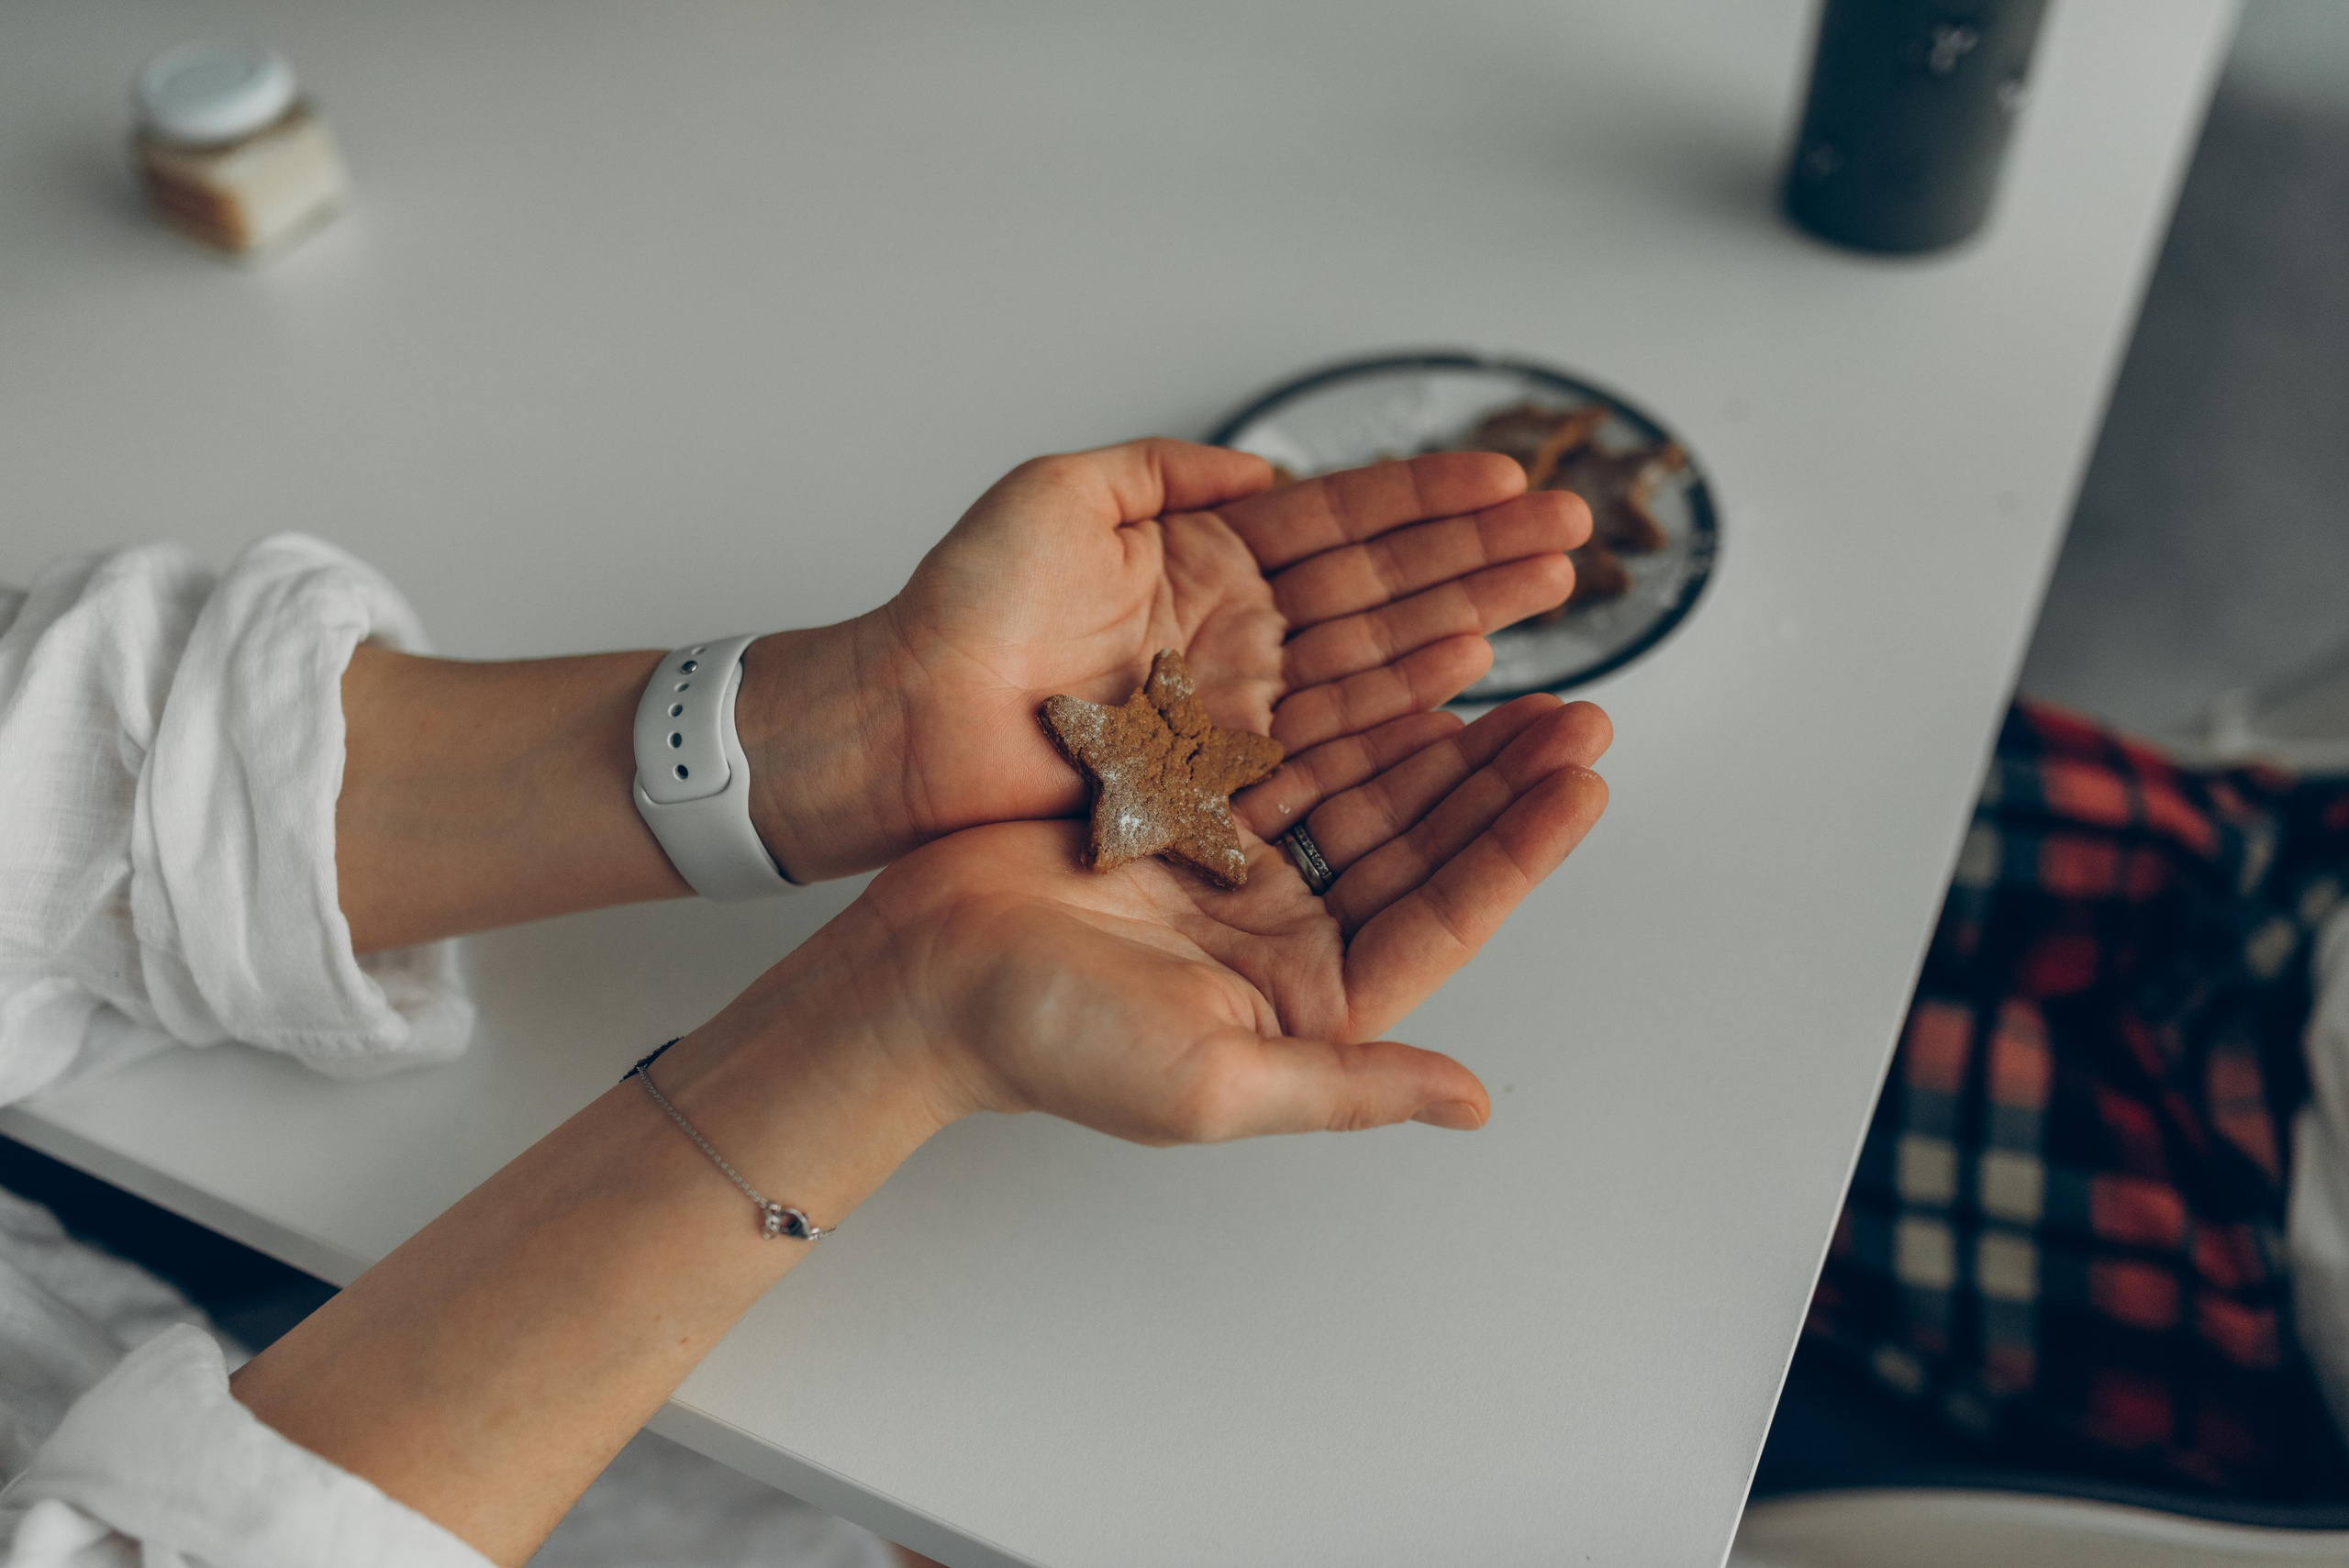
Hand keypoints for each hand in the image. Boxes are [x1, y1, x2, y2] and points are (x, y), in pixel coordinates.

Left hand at [741, 439, 1588, 880]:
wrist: (902, 726)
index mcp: (1205, 558)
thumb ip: (1159, 470)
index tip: (1514, 475)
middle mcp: (1236, 631)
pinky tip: (1472, 677)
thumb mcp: (1055, 495)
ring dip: (1466, 621)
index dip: (1429, 495)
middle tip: (1572, 537)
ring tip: (1551, 597)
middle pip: (1382, 585)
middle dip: (1480, 556)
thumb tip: (1257, 464)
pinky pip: (1331, 735)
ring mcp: (1237, 704)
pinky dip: (1404, 704)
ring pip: (1375, 656)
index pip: (1343, 518)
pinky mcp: (1223, 773)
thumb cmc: (961, 609)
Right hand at [797, 694, 1609, 1142]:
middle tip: (1581, 715)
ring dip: (1443, 738)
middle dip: (1502, 782)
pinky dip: (1353, 714)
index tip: (1584, 785)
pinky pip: (1296, 754)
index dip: (1519, 851)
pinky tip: (1411, 675)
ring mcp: (1241, 877)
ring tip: (1523, 683)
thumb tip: (1469, 1103)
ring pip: (1369, 792)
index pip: (1441, 918)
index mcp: (1307, 1008)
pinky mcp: (1193, 821)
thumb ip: (1350, 1085)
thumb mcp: (1213, 1085)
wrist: (920, 974)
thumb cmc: (1048, 1042)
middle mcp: (1288, 942)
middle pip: (1422, 845)